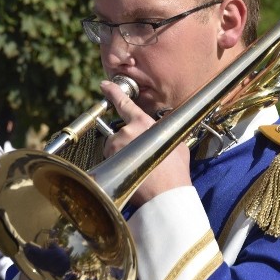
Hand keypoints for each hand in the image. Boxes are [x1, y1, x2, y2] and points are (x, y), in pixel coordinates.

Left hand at [100, 80, 190, 206]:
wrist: (165, 194)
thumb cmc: (174, 170)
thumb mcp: (175, 142)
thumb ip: (164, 129)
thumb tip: (163, 125)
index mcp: (143, 123)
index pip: (125, 104)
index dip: (114, 93)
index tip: (105, 85)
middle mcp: (126, 132)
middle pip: (120, 132)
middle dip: (127, 142)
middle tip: (140, 156)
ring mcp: (115, 147)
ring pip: (114, 146)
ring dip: (121, 153)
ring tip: (137, 166)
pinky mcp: (109, 162)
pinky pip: (110, 159)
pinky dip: (117, 164)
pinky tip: (131, 172)